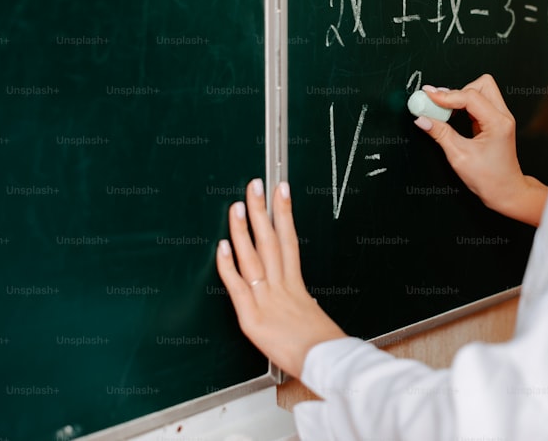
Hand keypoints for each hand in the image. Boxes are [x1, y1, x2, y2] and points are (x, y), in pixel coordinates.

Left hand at [215, 179, 346, 378]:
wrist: (326, 363)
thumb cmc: (323, 347)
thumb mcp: (314, 318)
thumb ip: (302, 305)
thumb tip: (301, 301)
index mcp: (296, 285)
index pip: (289, 240)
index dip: (284, 213)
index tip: (281, 191)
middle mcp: (282, 286)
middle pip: (270, 240)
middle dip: (262, 210)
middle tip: (255, 185)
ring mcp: (267, 299)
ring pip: (253, 257)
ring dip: (243, 230)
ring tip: (236, 206)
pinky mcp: (253, 318)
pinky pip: (238, 287)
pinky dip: (228, 266)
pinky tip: (222, 247)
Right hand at [414, 75, 547, 225]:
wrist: (506, 191)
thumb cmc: (490, 179)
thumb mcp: (459, 156)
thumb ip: (440, 134)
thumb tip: (423, 119)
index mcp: (497, 123)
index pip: (470, 96)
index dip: (446, 95)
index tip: (428, 96)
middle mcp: (502, 116)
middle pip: (482, 84)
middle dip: (458, 90)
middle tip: (438, 102)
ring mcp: (500, 117)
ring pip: (481, 90)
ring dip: (461, 96)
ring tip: (443, 109)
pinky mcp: (495, 121)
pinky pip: (479, 102)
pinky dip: (464, 105)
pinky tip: (452, 114)